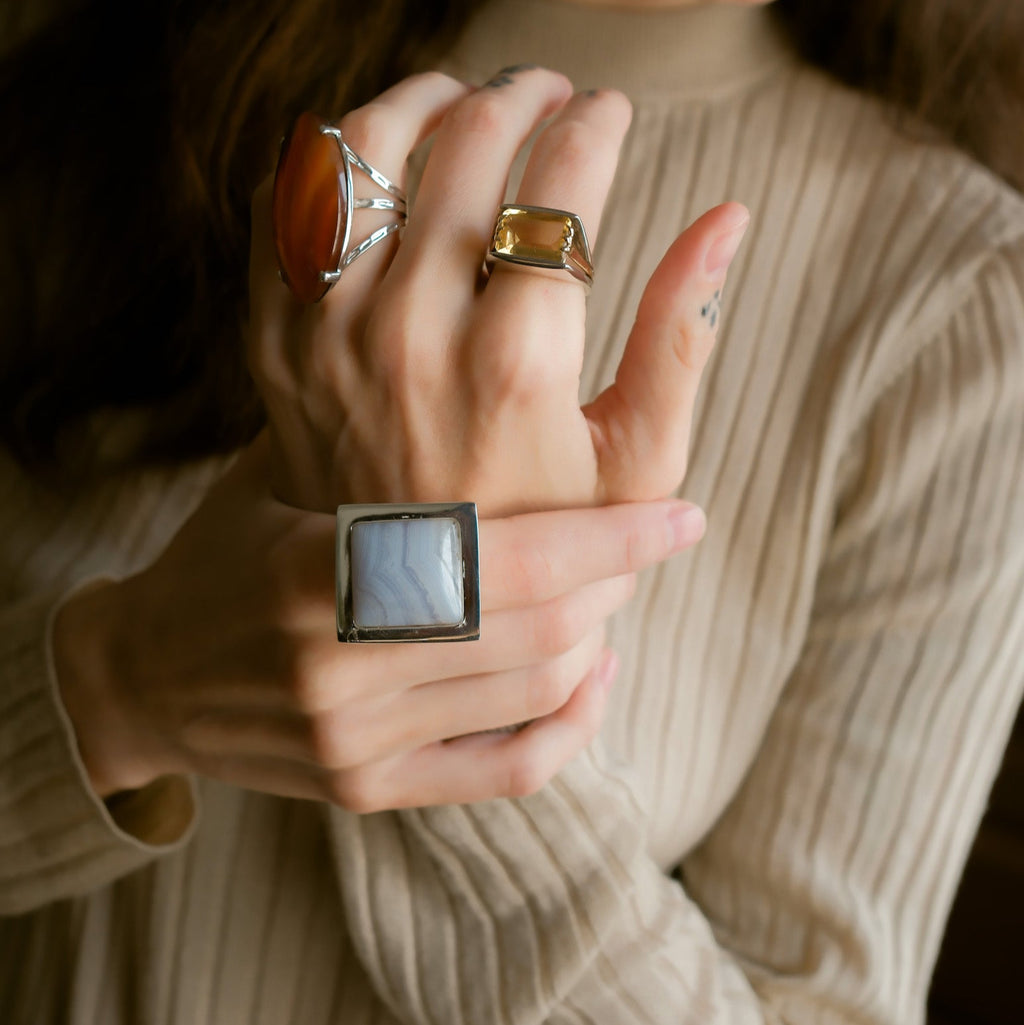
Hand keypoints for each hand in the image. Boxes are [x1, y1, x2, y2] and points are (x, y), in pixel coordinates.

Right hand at [52, 436, 705, 810]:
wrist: (140, 676)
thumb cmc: (220, 552)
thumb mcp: (275, 475)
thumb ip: (374, 442)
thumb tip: (494, 371)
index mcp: (313, 570)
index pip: (502, 560)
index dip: (608, 539)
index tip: (681, 518)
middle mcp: (334, 669)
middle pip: (534, 630)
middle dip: (614, 581)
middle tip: (650, 537)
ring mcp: (352, 743)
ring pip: (532, 694)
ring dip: (597, 637)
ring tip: (617, 588)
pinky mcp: (364, 791)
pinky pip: (506, 771)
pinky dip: (570, 726)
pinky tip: (594, 676)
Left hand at [248, 67, 748, 514]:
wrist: (411, 604)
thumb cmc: (538, 539)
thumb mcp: (635, 465)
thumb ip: (681, 341)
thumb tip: (728, 217)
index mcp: (516, 366)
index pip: (559, 188)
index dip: (595, 126)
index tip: (611, 113)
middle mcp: (413, 338)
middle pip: (464, 149)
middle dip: (520, 96)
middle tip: (548, 93)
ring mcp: (332, 339)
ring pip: (363, 152)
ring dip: (419, 101)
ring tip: (462, 101)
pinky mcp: (278, 345)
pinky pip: (287, 206)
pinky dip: (331, 156)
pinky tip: (379, 157)